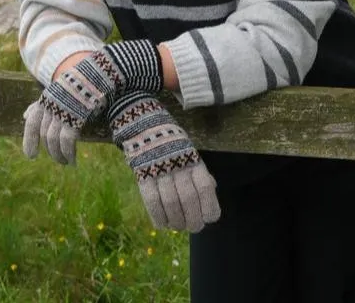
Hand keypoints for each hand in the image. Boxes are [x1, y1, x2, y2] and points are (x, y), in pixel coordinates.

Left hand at [22, 67, 107, 164]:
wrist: (101, 73)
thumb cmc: (82, 82)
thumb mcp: (59, 91)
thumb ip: (42, 104)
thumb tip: (25, 115)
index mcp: (46, 98)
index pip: (32, 123)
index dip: (30, 140)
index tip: (31, 156)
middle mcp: (51, 105)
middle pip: (45, 134)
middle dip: (50, 150)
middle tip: (58, 160)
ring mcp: (62, 111)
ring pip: (53, 140)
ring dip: (59, 155)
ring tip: (66, 162)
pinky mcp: (75, 117)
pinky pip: (67, 141)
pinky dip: (68, 153)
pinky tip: (73, 160)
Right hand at [108, 93, 220, 232]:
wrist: (146, 126)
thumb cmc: (174, 146)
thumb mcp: (192, 154)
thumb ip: (200, 173)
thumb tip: (211, 191)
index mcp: (193, 160)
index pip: (205, 187)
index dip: (209, 206)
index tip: (210, 218)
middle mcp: (179, 165)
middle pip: (189, 199)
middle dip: (194, 219)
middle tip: (194, 227)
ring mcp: (160, 170)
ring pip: (171, 202)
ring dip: (177, 221)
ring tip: (179, 227)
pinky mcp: (143, 175)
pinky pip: (152, 200)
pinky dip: (158, 216)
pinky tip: (163, 224)